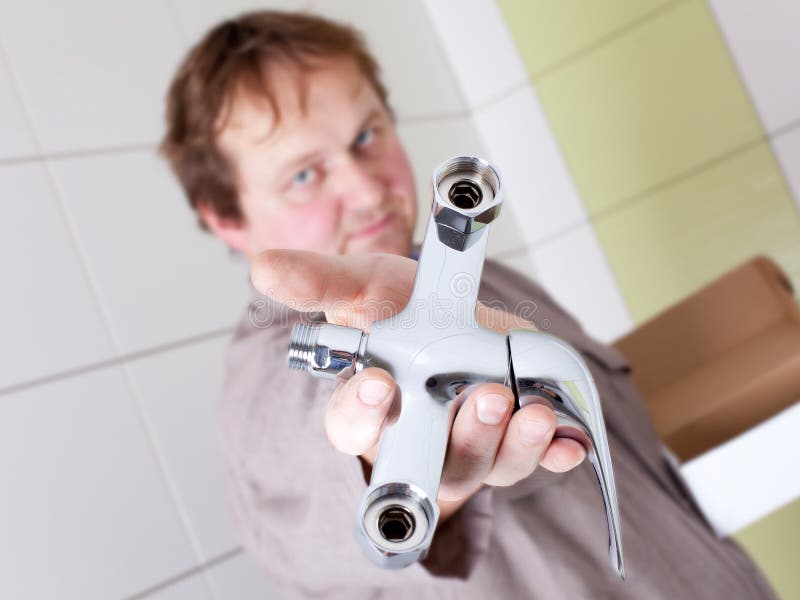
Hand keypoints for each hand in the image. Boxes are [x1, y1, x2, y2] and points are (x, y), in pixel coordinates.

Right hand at [251, 249, 585, 519]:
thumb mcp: (363, 286)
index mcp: (371, 404)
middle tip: (477, 398)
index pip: (354, 424)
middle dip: (454, 438)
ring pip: (485, 462)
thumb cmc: (401, 311)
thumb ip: (320, 280)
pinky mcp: (511, 444)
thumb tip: (264, 268)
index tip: (378, 383)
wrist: (452, 323)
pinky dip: (553, 454)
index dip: (362, 411)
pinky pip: (534, 459)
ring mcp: (467, 446)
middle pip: (429, 457)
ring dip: (510, 441)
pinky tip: (570, 443)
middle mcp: (417, 436)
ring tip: (529, 409)